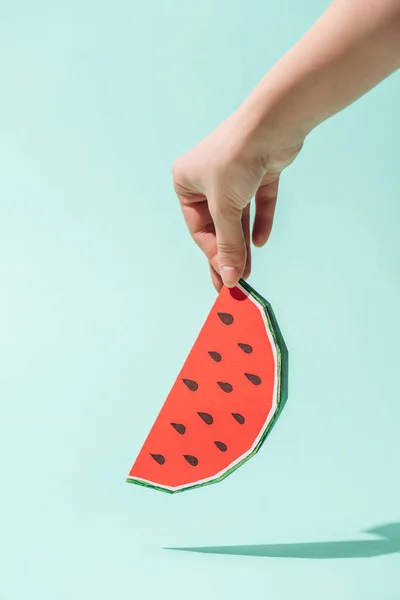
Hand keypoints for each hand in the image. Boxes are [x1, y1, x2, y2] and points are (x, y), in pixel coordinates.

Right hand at [172, 108, 302, 289]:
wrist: (271, 123)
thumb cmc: (235, 160)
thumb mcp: (225, 209)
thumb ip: (228, 245)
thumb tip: (231, 279)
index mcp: (186, 181)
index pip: (199, 228)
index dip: (213, 254)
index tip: (225, 279)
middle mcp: (207, 177)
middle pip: (218, 224)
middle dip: (228, 253)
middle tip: (235, 283)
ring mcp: (234, 174)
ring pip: (238, 216)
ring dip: (243, 243)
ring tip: (249, 271)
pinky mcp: (257, 171)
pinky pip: (257, 202)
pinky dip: (259, 220)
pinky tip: (261, 241)